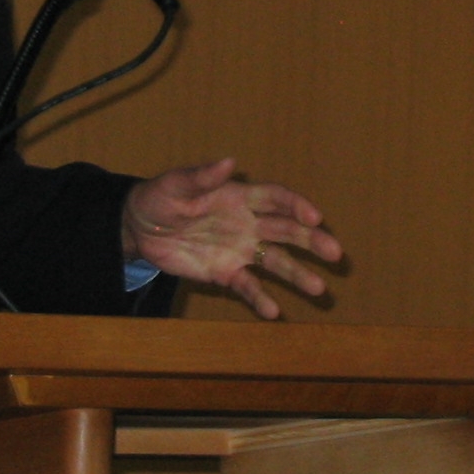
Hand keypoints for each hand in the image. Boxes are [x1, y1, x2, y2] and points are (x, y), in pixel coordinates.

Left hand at [122, 158, 342, 318]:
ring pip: (275, 262)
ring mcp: (239, 250)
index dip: (296, 206)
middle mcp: (247, 223)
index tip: (315, 216)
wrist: (139, 228)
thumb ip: (202, 176)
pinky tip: (274, 312)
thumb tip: (229, 161)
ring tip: (319, 289)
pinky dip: (260, 299)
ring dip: (297, 274)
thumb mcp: (175, 184)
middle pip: (286, 231)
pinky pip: (247, 287)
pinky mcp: (224, 272)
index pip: (276, 199)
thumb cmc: (160, 197)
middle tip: (335, 252)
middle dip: (312, 240)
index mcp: (239, 197)